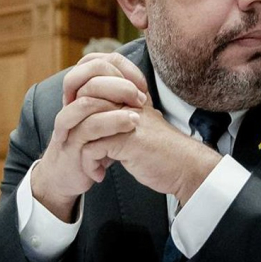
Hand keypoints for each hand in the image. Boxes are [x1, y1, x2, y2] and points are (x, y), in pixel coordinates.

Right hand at [32, 53, 150, 220]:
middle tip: (142, 99)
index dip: (124, 69)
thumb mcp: (105, 119)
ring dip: (115, 107)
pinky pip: (86, 131)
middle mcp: (71, 100)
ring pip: (86, 102)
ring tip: (136, 119)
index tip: (143, 86)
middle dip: (121, 84)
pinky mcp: (69, 143)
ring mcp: (68, 122)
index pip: (98, 61)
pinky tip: (126, 132)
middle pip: (91, 73)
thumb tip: (142, 85)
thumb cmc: (91, 144)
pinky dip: (109, 129)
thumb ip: (117, 101)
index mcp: (79, 91)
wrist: (67, 175)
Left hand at [81, 103, 220, 205]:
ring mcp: (125, 119)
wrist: (185, 167)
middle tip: (80, 150)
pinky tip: (100, 174)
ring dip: (82, 150)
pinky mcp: (125, 139)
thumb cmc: (161, 152)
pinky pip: (91, 148)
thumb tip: (89, 118)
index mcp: (129, 95)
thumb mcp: (137, 127)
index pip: (91, 86)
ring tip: (91, 165)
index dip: (79, 111)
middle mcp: (126, 102)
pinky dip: (90, 165)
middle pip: (84, 104)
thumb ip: (117, 118)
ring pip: (84, 127)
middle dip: (75, 130)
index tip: (81, 135)